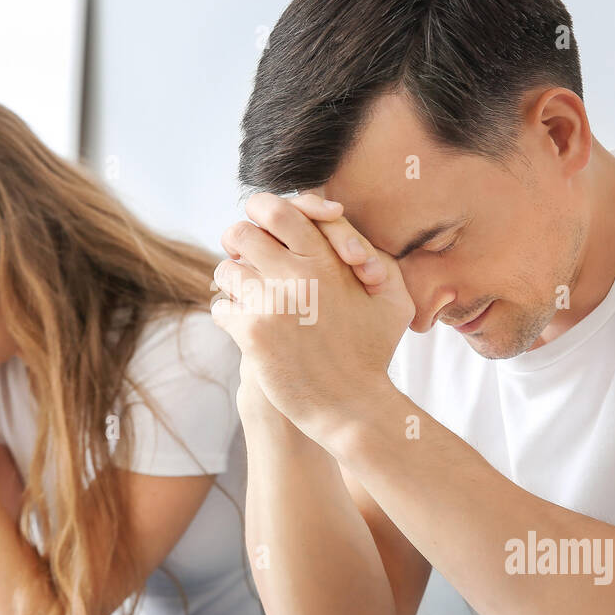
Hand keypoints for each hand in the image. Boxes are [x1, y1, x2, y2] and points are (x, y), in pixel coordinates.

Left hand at [212, 192, 412, 448]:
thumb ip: (372, 254)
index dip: (266, 212)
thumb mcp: (392, 296)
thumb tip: (336, 223)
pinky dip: (230, 316)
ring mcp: (272, 302)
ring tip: (247, 296)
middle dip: (239, 243)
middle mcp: (297, 274)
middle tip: (246, 258)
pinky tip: (246, 327)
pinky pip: (222, 308)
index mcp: (327, 258)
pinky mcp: (253, 332)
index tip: (270, 231)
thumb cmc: (375, 350)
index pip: (279, 209)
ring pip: (226, 269)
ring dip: (233, 282)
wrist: (353, 405)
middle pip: (241, 231)